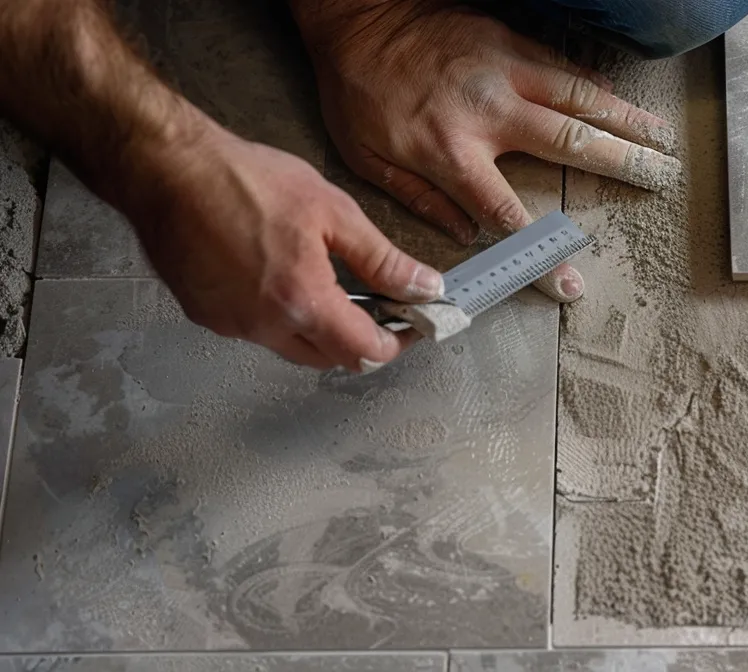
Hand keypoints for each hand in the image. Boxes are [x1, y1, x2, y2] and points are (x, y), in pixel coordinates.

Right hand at [121, 122, 441, 370]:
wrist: (165, 169)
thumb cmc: (242, 180)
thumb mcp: (332, 212)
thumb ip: (382, 259)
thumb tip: (424, 286)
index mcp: (302, 302)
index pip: (364, 351)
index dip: (396, 343)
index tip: (411, 325)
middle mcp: (263, 325)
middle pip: (329, 358)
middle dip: (358, 339)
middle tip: (377, 304)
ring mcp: (229, 324)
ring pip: (290, 347)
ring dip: (317, 329)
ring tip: (326, 283)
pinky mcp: (204, 314)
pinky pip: (255, 330)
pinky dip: (278, 316)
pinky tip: (280, 276)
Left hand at [292, 0, 681, 301]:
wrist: (357, 12)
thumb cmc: (357, 87)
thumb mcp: (366, 157)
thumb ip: (417, 199)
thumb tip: (464, 236)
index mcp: (453, 152)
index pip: (508, 216)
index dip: (543, 255)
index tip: (571, 283)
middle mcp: (491, 112)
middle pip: (571, 146)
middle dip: (624, 164)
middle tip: (662, 177)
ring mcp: (506, 71)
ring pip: (580, 98)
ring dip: (626, 120)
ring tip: (662, 137)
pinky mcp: (509, 41)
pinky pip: (563, 64)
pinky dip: (594, 84)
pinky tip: (617, 98)